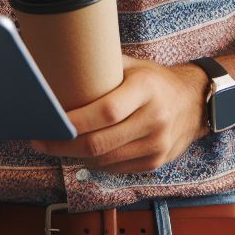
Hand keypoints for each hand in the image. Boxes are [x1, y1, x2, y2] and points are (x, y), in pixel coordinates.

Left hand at [31, 56, 206, 174]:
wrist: (194, 102)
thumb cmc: (153, 79)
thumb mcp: (132, 65)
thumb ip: (101, 69)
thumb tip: (56, 68)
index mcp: (146, 89)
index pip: (106, 111)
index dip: (74, 121)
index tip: (49, 121)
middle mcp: (155, 118)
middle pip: (100, 143)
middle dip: (64, 145)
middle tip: (40, 140)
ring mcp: (157, 145)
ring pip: (104, 161)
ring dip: (74, 157)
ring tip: (54, 145)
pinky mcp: (156, 162)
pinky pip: (115, 169)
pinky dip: (93, 163)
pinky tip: (79, 153)